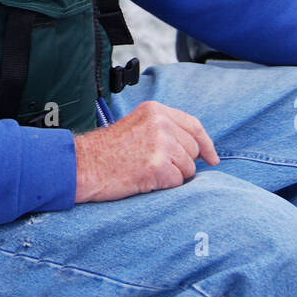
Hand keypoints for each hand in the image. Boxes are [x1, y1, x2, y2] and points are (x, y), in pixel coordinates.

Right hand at [74, 100, 219, 202]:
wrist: (84, 165)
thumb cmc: (106, 150)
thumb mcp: (137, 125)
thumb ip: (164, 128)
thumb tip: (193, 147)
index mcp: (156, 111)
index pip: (194, 126)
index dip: (206, 144)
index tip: (212, 158)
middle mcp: (161, 123)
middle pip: (193, 149)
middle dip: (182, 163)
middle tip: (157, 166)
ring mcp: (160, 144)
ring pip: (187, 168)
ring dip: (172, 175)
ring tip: (146, 171)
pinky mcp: (158, 166)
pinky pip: (176, 182)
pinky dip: (164, 186)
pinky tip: (144, 179)